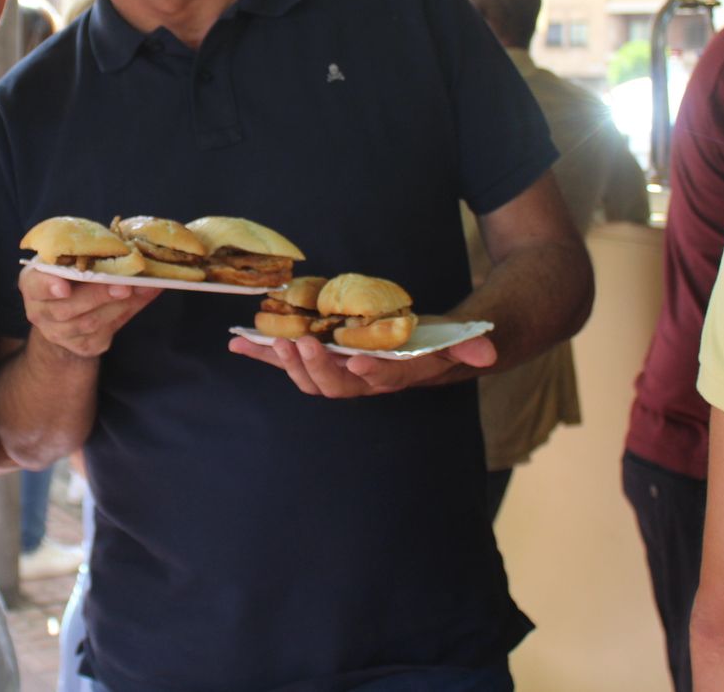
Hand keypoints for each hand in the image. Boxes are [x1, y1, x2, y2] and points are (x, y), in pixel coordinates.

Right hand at [21, 266, 159, 357]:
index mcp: (32, 283)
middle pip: (66, 309)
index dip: (49, 287)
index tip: (64, 288)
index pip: (35, 286)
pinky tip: (142, 297)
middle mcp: (40, 312)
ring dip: (118, 306)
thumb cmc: (70, 272)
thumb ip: (87, 254)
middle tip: (123, 286)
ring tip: (140, 289)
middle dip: (98, 296)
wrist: (67, 311)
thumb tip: (126, 249)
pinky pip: (106, 332)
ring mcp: (59, 333)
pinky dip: (127, 313)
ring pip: (89, 323)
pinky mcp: (82, 346)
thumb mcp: (69, 257)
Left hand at [226, 323, 497, 398]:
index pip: (384, 380)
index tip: (357, 361)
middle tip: (302, 341)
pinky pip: (286, 360)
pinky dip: (260, 353)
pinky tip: (236, 342)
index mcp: (396, 376)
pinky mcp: (318, 360)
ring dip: (285, 360)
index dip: (371, 373)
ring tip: (269, 338)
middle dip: (316, 366)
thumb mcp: (459, 341)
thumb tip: (487, 353)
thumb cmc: (440, 344)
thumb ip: (470, 347)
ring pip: (307, 376)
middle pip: (335, 384)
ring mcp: (338, 373)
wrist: (426, 350)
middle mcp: (362, 381)